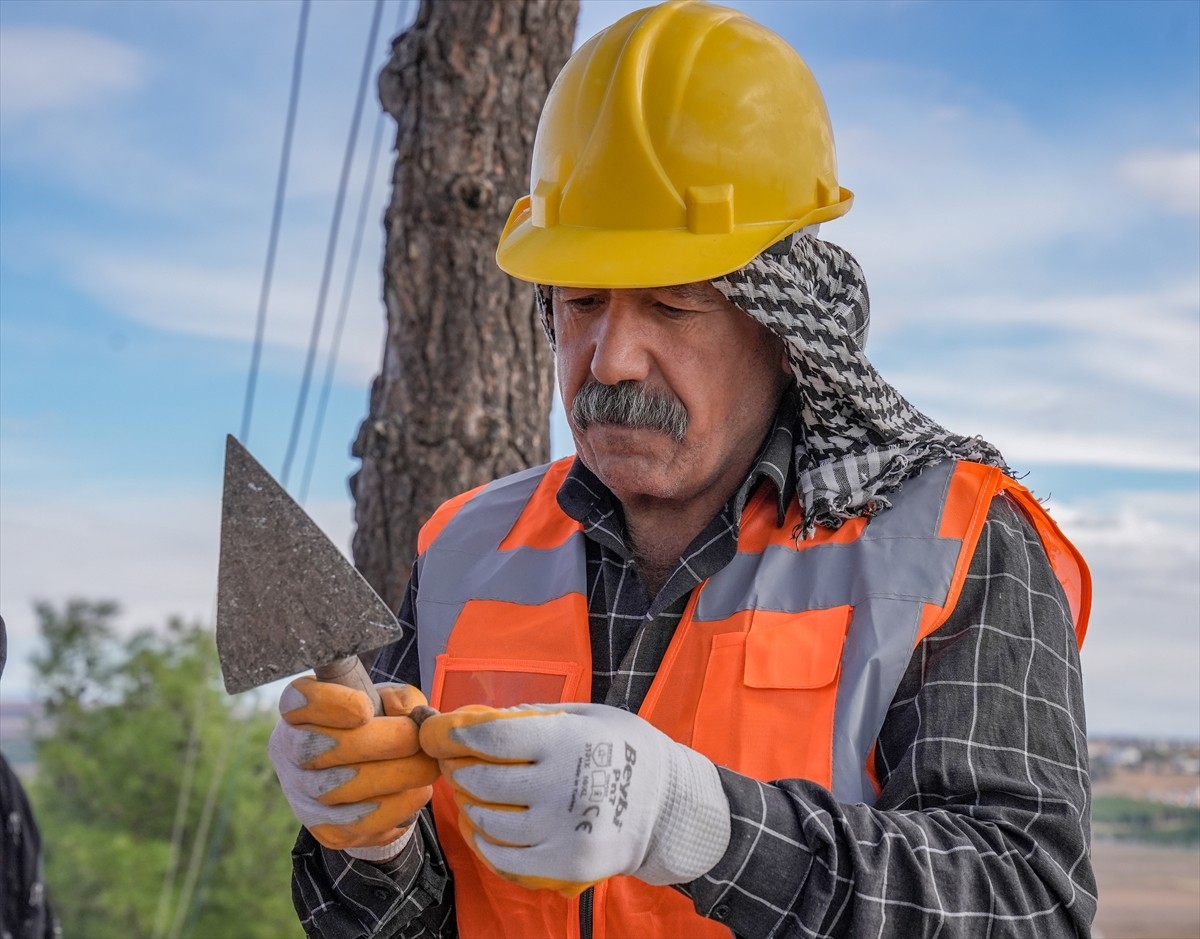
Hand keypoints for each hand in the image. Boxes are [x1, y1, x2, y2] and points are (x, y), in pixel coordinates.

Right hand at [268, 676, 438, 857]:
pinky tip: (417, 793)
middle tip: (415, 739)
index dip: (327, 706)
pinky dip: (392, 809)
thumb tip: (409, 713)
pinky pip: (352, 824)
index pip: (296, 702)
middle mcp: (289, 750)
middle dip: (374, 743)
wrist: (377, 778)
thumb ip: (400, 699)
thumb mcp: (391, 701)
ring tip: (427, 767)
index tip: (365, 708)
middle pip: (314, 749)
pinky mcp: (321, 827)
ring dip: (391, 777)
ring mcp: (300, 793)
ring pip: (335, 790)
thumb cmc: (380, 724)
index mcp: (300, 710)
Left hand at [420, 702, 729, 895]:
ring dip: (472, 808)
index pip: (494, 738)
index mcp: (568, 739)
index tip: (444, 734)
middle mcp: (563, 784)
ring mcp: (565, 829)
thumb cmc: (627, 750)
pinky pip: (507, 859)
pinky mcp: (567, 864)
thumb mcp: (591, 715)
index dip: (458, 735)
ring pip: (490, 822)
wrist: (672, 807)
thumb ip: (540, 715)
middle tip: (455, 766)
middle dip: (460, 772)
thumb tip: (484, 718)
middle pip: (484, 781)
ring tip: (472, 798)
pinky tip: (484, 831)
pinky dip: (487, 845)